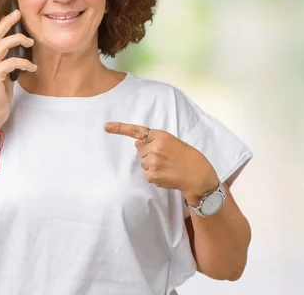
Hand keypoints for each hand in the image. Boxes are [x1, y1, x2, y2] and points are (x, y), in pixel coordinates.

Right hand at [0, 9, 36, 128]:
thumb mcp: (4, 78)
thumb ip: (8, 66)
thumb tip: (19, 56)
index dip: (2, 25)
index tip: (12, 15)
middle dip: (7, 23)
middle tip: (18, 14)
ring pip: (3, 45)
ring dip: (18, 40)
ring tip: (31, 42)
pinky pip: (11, 62)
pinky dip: (24, 62)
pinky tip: (32, 68)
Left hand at [104, 122, 218, 202]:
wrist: (197, 174)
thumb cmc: (186, 156)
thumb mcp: (172, 142)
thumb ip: (154, 141)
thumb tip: (136, 144)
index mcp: (161, 136)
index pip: (137, 131)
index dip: (120, 128)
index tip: (106, 126)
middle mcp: (155, 148)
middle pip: (140, 151)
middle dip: (149, 153)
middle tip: (166, 157)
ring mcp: (153, 162)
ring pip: (143, 163)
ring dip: (152, 165)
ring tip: (167, 166)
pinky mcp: (153, 175)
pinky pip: (147, 174)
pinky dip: (154, 175)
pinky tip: (166, 174)